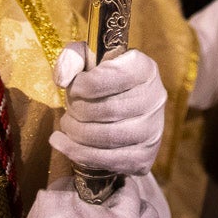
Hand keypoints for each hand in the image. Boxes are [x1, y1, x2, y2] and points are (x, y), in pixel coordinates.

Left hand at [49, 42, 165, 175]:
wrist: (123, 111)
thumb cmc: (103, 80)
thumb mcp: (88, 58)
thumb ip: (72, 57)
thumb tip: (62, 80)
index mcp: (144, 68)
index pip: (111, 77)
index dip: (83, 85)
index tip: (73, 88)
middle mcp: (155, 98)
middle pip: (108, 110)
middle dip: (78, 111)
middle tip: (68, 110)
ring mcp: (153, 129)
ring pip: (108, 137)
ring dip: (77, 133)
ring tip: (67, 125)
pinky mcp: (146, 156)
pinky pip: (110, 160)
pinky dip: (80, 154)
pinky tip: (63, 144)